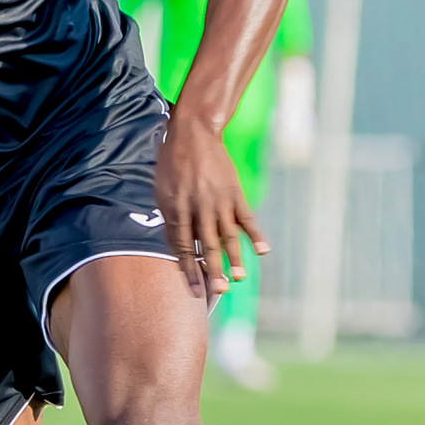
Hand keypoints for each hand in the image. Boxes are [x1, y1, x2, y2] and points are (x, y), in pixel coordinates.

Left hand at [156, 109, 263, 302]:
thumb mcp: (161, 190)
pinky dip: (256, 234)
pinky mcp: (234, 192)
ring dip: (234, 258)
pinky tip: (263, 251)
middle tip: (219, 291)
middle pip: (204, 244)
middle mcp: (197, 207)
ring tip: (239, 278)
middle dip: (212, 270)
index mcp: (175, 208)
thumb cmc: (172, 163)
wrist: (193, 132)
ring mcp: (217, 200)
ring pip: (227, 235)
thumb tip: (176, 244)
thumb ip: (169, 217)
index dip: (187, 268)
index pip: (180, 245)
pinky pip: (246, 217)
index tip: (193, 288)